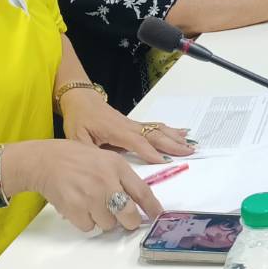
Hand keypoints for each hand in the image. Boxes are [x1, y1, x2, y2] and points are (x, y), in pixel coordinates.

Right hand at [2, 139, 161, 232]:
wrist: (46, 160)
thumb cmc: (77, 159)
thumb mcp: (106, 159)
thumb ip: (122, 177)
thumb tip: (137, 201)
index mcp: (117, 166)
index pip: (142, 191)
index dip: (152, 207)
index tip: (158, 217)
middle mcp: (106, 181)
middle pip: (128, 214)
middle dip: (129, 222)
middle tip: (125, 220)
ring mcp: (90, 196)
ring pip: (108, 224)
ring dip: (104, 219)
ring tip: (92, 204)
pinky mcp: (74, 209)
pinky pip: (89, 227)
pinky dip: (86, 222)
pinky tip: (80, 207)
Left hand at [59, 88, 193, 163]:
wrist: (81, 100)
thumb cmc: (79, 119)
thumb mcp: (77, 138)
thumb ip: (90, 153)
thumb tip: (101, 168)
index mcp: (115, 130)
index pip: (137, 142)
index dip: (150, 152)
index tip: (165, 162)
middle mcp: (128, 126)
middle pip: (154, 134)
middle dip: (172, 144)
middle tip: (189, 153)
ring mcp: (133, 124)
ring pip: (158, 129)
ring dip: (175, 137)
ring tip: (190, 145)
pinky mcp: (134, 124)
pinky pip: (155, 126)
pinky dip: (171, 130)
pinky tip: (182, 133)